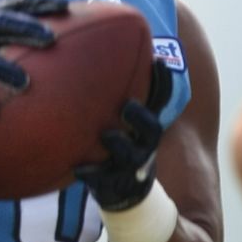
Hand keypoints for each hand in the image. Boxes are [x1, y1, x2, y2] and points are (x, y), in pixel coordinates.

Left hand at [75, 58, 172, 209]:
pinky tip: (78, 168)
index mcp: (146, 129)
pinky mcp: (109, 185)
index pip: (161, 103)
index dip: (163, 84)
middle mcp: (143, 147)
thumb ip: (127, 93)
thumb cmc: (121, 144)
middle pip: (151, 132)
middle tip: (127, 105)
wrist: (123, 191)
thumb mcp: (127, 121)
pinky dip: (90, 173)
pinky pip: (101, 180)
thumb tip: (121, 49)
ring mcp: (127, 167)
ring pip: (129, 156)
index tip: (158, 63)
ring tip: (106, 136)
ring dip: (118, 144)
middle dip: (141, 118)